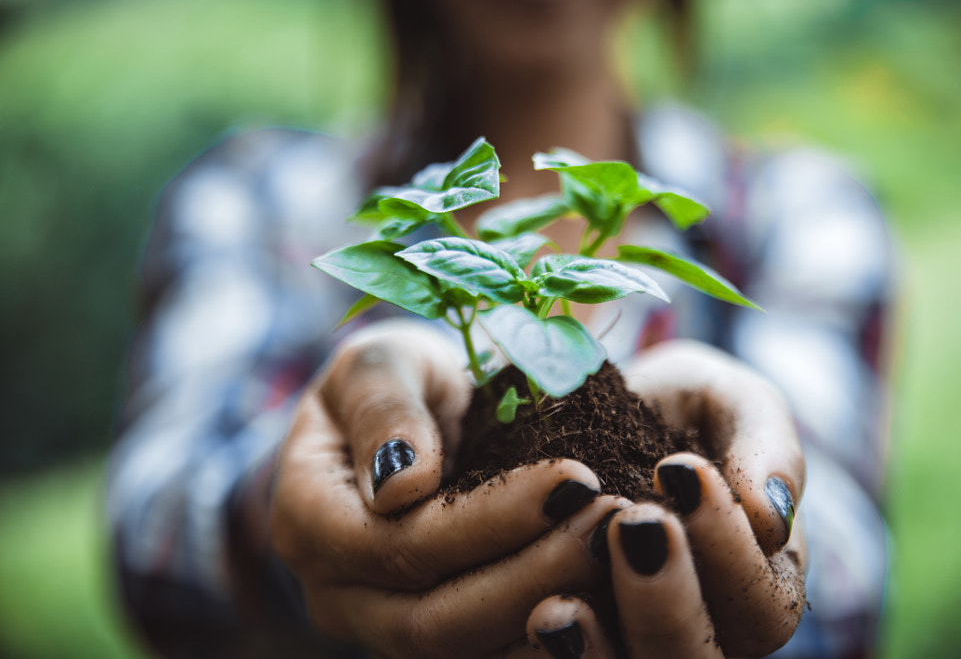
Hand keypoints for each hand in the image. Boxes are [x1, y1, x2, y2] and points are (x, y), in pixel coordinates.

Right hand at [269, 321, 626, 657]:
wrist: (406, 424)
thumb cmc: (391, 383)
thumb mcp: (380, 364)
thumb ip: (382, 409)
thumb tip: (400, 485)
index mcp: (307, 520)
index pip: (397, 542)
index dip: (486, 519)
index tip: (574, 475)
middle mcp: (336, 592)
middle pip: (433, 617)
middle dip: (533, 572)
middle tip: (612, 521)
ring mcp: (381, 626)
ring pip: (468, 648)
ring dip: (553, 604)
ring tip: (620, 547)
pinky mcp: (434, 635)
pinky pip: (491, 653)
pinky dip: (553, 630)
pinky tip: (610, 591)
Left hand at [526, 340, 806, 656]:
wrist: (588, 406)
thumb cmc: (676, 408)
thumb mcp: (728, 402)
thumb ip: (765, 444)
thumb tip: (771, 515)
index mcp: (756, 583)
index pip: (762, 606)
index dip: (727, 550)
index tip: (679, 471)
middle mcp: (703, 629)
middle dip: (664, 603)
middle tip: (629, 526)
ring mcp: (634, 639)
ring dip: (599, 651)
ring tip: (558, 606)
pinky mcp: (576, 638)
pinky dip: (550, 653)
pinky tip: (532, 615)